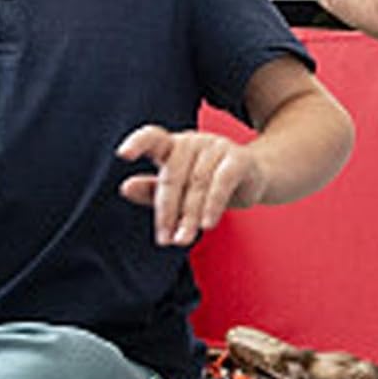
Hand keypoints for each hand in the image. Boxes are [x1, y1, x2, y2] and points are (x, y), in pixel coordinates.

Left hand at [116, 125, 268, 245]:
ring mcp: (217, 146)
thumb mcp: (180, 190)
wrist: (255, 177)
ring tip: (183, 239)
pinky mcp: (239, 158)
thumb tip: (125, 188)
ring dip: (189, 215)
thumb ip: (152, 190)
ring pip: (197, 183)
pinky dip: (213, 203)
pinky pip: (223, 181)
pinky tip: (207, 224)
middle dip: (168, 210)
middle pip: (173, 175)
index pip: (152, 138)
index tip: (122, 154)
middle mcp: (193, 141)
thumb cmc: (209, 183)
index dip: (138, 143)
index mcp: (173, 146)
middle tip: (165, 240)